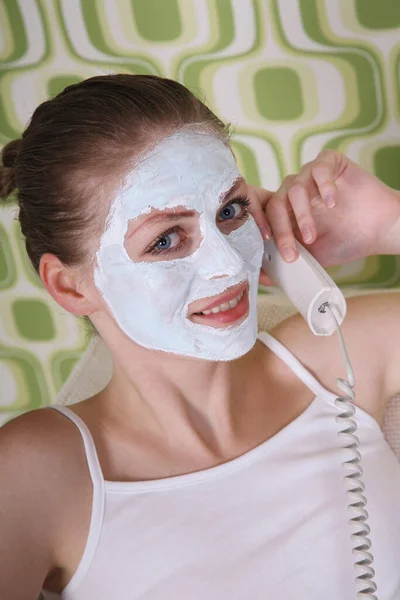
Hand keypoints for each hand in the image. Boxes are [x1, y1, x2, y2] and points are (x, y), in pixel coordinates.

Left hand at [262, 151, 399, 273]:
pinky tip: (332, 203)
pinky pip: (319, 168)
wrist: (379, 230)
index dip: (262, 228)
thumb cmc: (346, 241)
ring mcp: (311, 175)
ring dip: (302, 215)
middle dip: (281, 230)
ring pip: (294, 188)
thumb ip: (290, 259)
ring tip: (312, 236)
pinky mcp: (330, 162)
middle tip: (291, 252)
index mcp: (286, 209)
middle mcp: (295, 190)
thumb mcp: (313, 256)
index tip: (267, 247)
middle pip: (276, 203)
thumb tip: (264, 278)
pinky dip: (323, 186)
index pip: (265, 214)